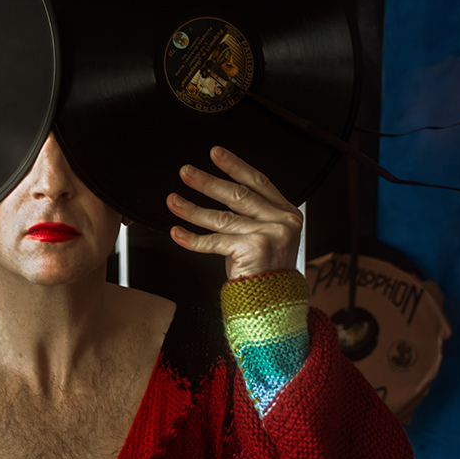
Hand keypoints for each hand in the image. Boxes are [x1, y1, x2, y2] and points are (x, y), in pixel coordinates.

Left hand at [166, 146, 302, 279]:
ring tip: (173, 200)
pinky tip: (176, 232)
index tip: (215, 154)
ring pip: (221, 217)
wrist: (274, 304)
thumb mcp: (265, 234)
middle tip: (185, 172)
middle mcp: (282, 221)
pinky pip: (214, 241)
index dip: (235, 165)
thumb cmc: (265, 270)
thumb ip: (251, 214)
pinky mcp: (253, 249)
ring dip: (192, 208)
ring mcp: (269, 234)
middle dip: (206, 182)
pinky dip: (191, 238)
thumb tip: (218, 190)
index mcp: (286, 212)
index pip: (258, 181)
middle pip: (237, 195)